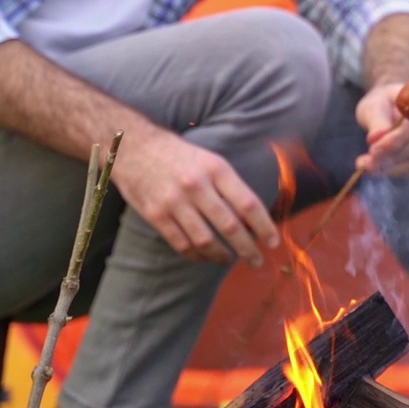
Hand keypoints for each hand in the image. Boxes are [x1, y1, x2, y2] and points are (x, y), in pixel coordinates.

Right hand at [109, 128, 277, 264]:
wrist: (134, 147)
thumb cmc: (180, 155)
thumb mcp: (210, 161)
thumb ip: (230, 187)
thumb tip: (253, 219)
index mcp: (216, 169)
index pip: (248, 203)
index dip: (264, 226)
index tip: (273, 242)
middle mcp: (196, 185)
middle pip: (230, 226)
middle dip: (247, 249)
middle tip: (256, 261)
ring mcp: (174, 201)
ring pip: (205, 240)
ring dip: (221, 255)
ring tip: (229, 259)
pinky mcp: (155, 214)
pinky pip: (182, 244)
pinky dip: (197, 256)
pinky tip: (205, 257)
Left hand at [354, 82, 408, 175]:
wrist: (388, 109)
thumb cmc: (382, 104)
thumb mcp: (373, 106)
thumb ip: (376, 120)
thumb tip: (376, 138)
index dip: (395, 140)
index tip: (373, 151)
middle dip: (392, 156)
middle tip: (367, 164)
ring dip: (393, 167)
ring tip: (370, 167)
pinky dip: (398, 171)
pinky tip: (380, 169)